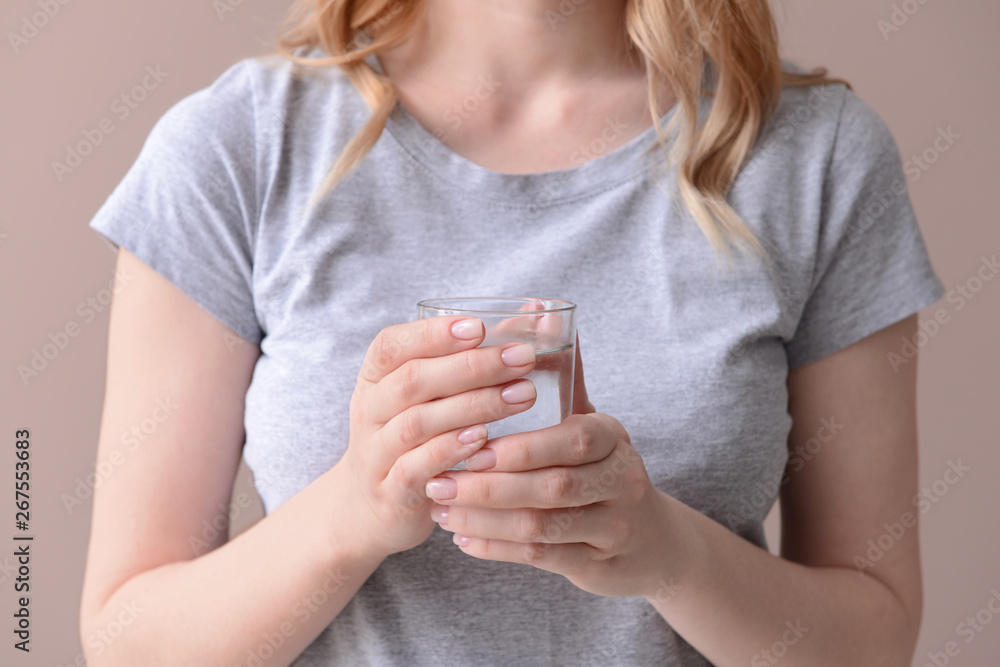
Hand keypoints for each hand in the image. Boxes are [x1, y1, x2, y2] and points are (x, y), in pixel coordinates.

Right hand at [336, 315, 540, 558]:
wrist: (371, 509)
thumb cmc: (414, 439)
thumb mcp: (428, 397)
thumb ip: (467, 360)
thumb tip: (535, 315)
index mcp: (375, 378)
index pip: (392, 345)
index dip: (433, 334)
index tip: (480, 327)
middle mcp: (369, 411)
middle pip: (412, 380)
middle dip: (470, 367)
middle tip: (522, 359)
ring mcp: (375, 453)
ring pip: (417, 423)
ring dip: (473, 406)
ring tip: (521, 396)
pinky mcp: (390, 491)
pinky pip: (415, 468)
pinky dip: (450, 451)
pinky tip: (484, 439)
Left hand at [424, 338, 675, 598]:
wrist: (648, 537)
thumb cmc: (598, 464)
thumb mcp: (586, 416)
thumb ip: (560, 369)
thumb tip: (536, 307)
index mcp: (612, 437)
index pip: (573, 438)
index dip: (522, 445)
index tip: (470, 442)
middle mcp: (622, 481)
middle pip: (554, 486)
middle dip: (491, 485)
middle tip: (439, 481)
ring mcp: (613, 527)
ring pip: (544, 526)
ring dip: (485, 518)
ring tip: (440, 508)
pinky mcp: (597, 564)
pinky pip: (541, 557)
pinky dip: (497, 548)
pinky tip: (462, 538)